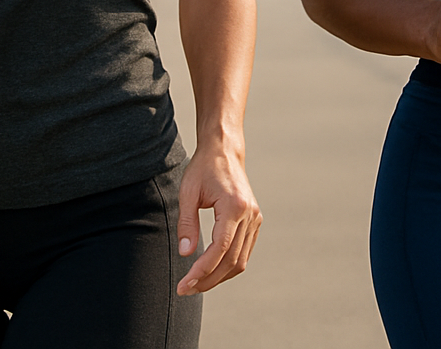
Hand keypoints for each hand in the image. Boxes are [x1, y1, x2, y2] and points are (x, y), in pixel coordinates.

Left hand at [175, 138, 261, 295]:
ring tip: (196, 284)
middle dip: (208, 279)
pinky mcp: (255, 221)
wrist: (224, 151)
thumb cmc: (203, 169)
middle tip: (185, 289)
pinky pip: (244, 252)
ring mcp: (255, 219)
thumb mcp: (188, 192)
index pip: (220, 248)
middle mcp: (249, 214)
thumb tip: (186, 254)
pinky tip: (211, 271)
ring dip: (218, 276)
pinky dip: (228, 266)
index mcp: (234, 206)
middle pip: (231, 260)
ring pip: (240, 260)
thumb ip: (187, 224)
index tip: (185, 283)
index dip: (202, 270)